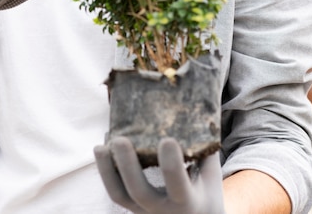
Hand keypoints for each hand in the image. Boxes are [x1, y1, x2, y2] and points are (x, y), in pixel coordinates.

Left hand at [94, 137, 224, 213]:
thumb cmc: (206, 193)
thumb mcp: (210, 175)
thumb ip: (205, 148)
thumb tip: (200, 109)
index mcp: (187, 201)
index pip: (178, 186)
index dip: (171, 165)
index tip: (167, 139)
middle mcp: (163, 210)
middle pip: (140, 192)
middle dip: (128, 166)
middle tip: (119, 140)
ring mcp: (144, 211)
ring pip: (119, 195)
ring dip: (107, 170)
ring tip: (100, 146)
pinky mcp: (131, 207)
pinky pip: (115, 191)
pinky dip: (106, 170)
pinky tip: (102, 149)